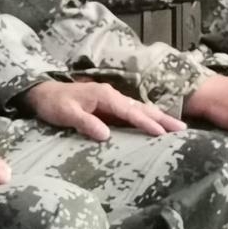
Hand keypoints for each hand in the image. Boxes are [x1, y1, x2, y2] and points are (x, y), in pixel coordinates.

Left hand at [25, 77, 184, 140]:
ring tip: (176, 127)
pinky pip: (134, 111)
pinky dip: (148, 116)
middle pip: (142, 108)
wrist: (45, 94)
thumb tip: (106, 135)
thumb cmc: (55, 104)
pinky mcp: (111, 105)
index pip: (130, 112)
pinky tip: (155, 123)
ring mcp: (113, 99)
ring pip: (141, 108)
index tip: (161, 134)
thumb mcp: (67, 114)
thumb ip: (86, 123)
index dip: (146, 123)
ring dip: (159, 117)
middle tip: (182, 129)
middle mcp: (113, 95)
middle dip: (162, 118)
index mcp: (105, 96)